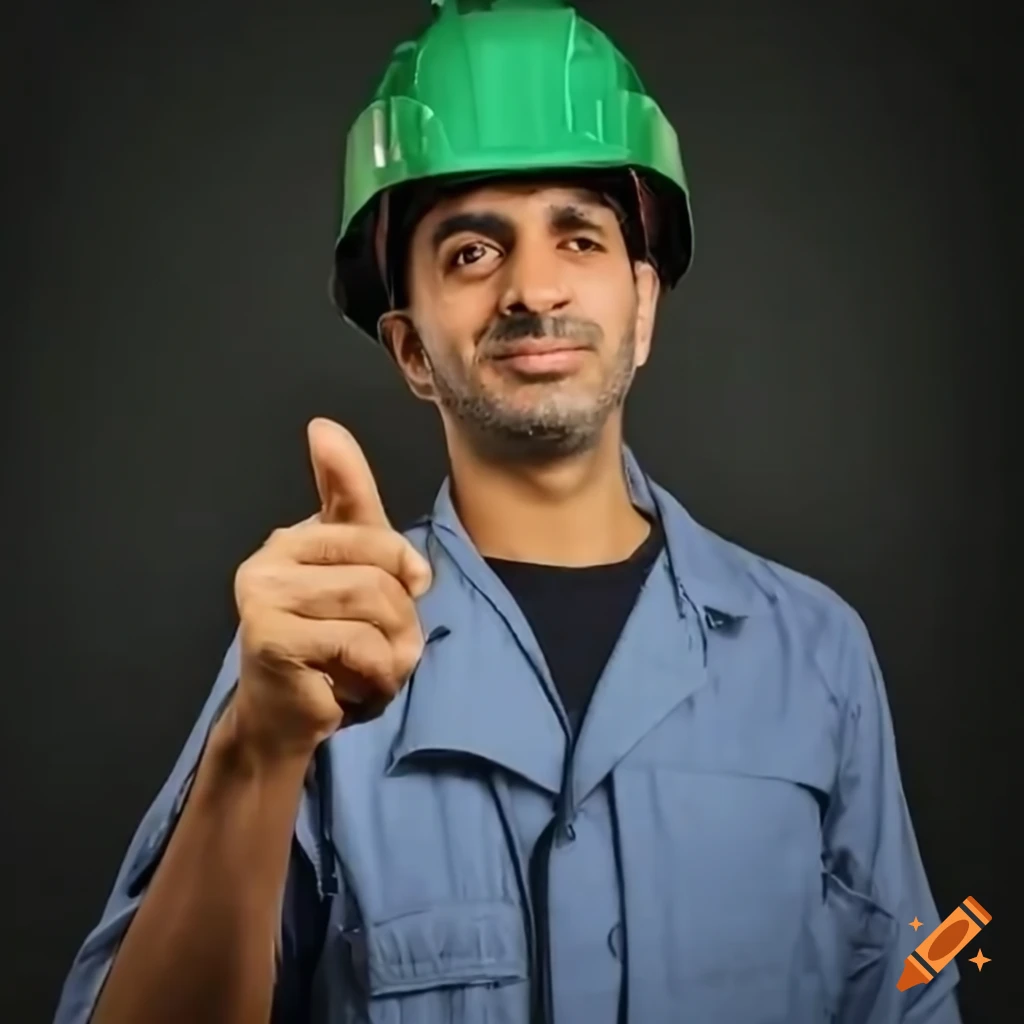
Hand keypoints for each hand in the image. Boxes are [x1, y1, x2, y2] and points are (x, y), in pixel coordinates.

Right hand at [229, 418, 431, 759]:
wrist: (286, 719)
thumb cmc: (330, 648)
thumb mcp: (356, 574)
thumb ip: (351, 505)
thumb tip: (323, 424)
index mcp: (295, 538)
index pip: (356, 504)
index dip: (400, 555)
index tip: (412, 583)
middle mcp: (271, 557)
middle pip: (382, 569)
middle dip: (403, 620)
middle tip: (384, 651)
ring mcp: (264, 595)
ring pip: (375, 603)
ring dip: (392, 651)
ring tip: (370, 670)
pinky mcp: (269, 636)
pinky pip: (359, 643)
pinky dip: (375, 675)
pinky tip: (352, 689)